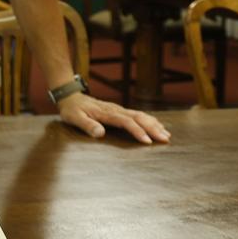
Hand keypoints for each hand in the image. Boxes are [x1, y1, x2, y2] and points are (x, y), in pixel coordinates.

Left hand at [56, 93, 170, 143]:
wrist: (70, 97)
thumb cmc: (71, 110)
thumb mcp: (74, 117)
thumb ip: (86, 125)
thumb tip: (100, 134)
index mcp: (106, 113)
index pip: (126, 122)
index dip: (137, 131)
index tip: (147, 141)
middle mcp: (116, 109)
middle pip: (138, 117)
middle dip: (152, 128)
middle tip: (165, 139)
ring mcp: (119, 109)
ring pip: (140, 115)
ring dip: (154, 124)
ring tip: (167, 135)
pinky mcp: (119, 111)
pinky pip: (138, 114)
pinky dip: (150, 120)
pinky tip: (158, 125)